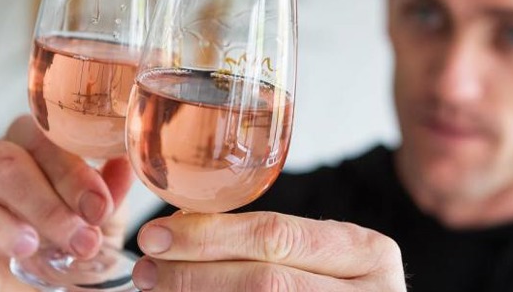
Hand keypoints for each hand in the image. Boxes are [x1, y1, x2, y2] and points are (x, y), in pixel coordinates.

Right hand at [0, 115, 133, 290]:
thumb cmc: (69, 255)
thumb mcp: (100, 229)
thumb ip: (110, 195)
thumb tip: (129, 161)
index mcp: (36, 152)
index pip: (46, 138)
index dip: (73, 172)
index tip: (98, 209)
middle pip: (6, 160)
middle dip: (46, 203)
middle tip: (79, 241)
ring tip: (28, 248)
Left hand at [133, 212, 405, 290]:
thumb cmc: (330, 285)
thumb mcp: (318, 255)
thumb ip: (270, 242)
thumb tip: (182, 228)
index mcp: (366, 252)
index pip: (277, 236)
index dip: (210, 235)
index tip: (158, 234)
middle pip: (265, 281)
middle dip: (194, 272)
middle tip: (146, 268)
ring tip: (154, 286)